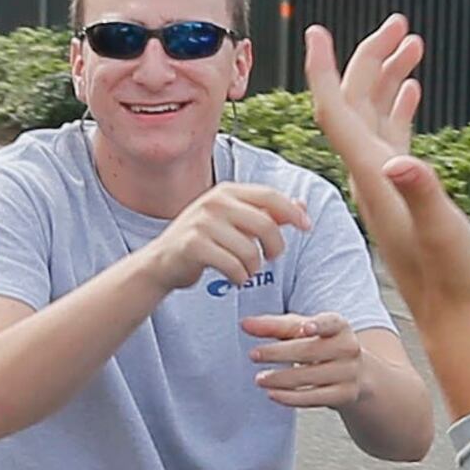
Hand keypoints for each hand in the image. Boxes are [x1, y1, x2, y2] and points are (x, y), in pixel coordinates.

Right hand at [145, 181, 307, 293]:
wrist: (162, 263)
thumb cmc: (204, 242)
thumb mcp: (234, 222)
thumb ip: (266, 214)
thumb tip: (301, 206)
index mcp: (227, 191)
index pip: (270, 196)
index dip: (292, 212)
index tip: (307, 227)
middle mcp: (214, 202)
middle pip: (266, 225)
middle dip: (276, 248)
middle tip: (270, 258)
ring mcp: (202, 223)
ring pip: (251, 251)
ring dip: (254, 268)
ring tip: (246, 271)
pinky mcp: (193, 246)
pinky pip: (233, 266)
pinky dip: (239, 278)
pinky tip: (234, 279)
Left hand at [241, 310, 370, 409]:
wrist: (355, 375)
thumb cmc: (322, 346)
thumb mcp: (301, 330)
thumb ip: (273, 326)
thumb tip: (245, 324)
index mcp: (339, 326)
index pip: (331, 323)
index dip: (319, 325)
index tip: (305, 327)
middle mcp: (348, 348)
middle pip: (309, 351)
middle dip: (278, 353)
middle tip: (253, 355)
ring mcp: (348, 373)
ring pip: (308, 377)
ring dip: (280, 379)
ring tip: (259, 378)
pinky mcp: (343, 395)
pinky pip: (312, 398)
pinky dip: (289, 397)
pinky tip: (272, 393)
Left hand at [304, 14, 469, 317]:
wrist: (453, 315)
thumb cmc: (450, 277)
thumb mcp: (439, 230)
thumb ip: (420, 193)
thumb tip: (400, 162)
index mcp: (371, 175)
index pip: (335, 112)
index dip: (324, 70)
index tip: (316, 31)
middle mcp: (372, 174)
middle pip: (357, 103)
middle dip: (371, 57)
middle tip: (398, 20)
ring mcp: (387, 183)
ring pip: (377, 115)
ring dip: (390, 76)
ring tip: (412, 40)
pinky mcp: (404, 192)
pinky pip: (393, 137)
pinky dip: (400, 107)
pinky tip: (412, 88)